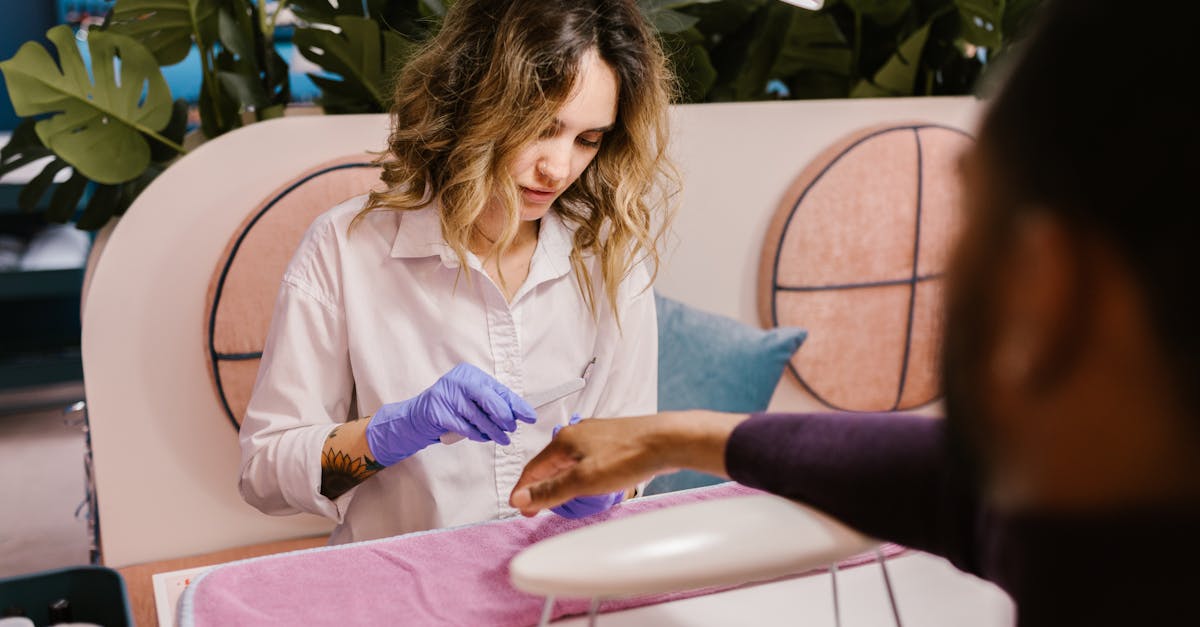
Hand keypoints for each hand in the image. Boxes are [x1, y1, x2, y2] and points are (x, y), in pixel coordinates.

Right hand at [366, 363, 535, 465]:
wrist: (416, 418)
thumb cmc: (451, 409)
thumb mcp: (472, 402)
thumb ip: (492, 404)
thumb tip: (518, 413)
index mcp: (470, 373)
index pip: (498, 389)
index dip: (516, 404)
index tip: (530, 416)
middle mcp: (458, 379)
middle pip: (489, 399)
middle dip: (504, 417)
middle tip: (512, 429)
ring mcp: (446, 394)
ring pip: (478, 415)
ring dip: (493, 431)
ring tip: (502, 439)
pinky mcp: (438, 411)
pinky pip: (464, 426)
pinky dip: (476, 434)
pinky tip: (483, 437)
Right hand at [509, 410, 748, 516]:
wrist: (667, 441)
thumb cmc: (629, 456)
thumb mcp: (583, 480)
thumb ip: (550, 490)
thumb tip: (521, 498)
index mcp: (564, 440)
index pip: (533, 468)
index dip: (524, 491)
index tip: (520, 508)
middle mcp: (577, 433)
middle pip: (549, 464)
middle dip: (540, 486)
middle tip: (536, 508)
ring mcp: (596, 436)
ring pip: (568, 461)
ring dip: (559, 480)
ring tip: (558, 499)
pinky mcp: (613, 442)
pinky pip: (586, 460)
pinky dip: (578, 474)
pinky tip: (587, 484)